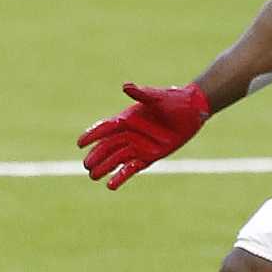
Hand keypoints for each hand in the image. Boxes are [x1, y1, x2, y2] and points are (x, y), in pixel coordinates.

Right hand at [77, 81, 210, 189]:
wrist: (192, 112)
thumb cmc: (174, 100)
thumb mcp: (157, 97)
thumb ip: (141, 94)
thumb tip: (126, 86)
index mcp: (127, 118)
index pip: (105, 128)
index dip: (92, 135)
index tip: (79, 143)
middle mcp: (129, 133)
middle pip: (107, 146)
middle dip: (96, 155)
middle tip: (86, 165)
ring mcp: (138, 146)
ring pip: (116, 159)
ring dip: (105, 167)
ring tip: (92, 176)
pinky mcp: (148, 157)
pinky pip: (131, 168)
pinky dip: (120, 176)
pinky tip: (110, 185)